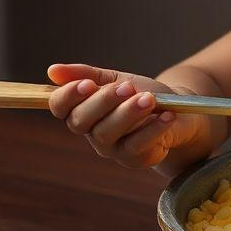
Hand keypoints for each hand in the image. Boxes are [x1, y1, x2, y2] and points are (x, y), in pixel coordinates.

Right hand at [46, 63, 205, 168]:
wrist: (179, 110)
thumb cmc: (141, 93)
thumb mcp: (116, 79)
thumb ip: (87, 75)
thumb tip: (52, 70)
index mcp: (83, 111)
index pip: (60, 107)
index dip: (68, 96)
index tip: (87, 84)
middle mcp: (92, 132)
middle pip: (82, 121)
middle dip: (103, 102)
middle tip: (127, 87)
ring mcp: (112, 149)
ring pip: (108, 134)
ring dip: (128, 114)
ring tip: (149, 99)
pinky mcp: (135, 159)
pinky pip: (138, 147)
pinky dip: (153, 129)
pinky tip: (166, 116)